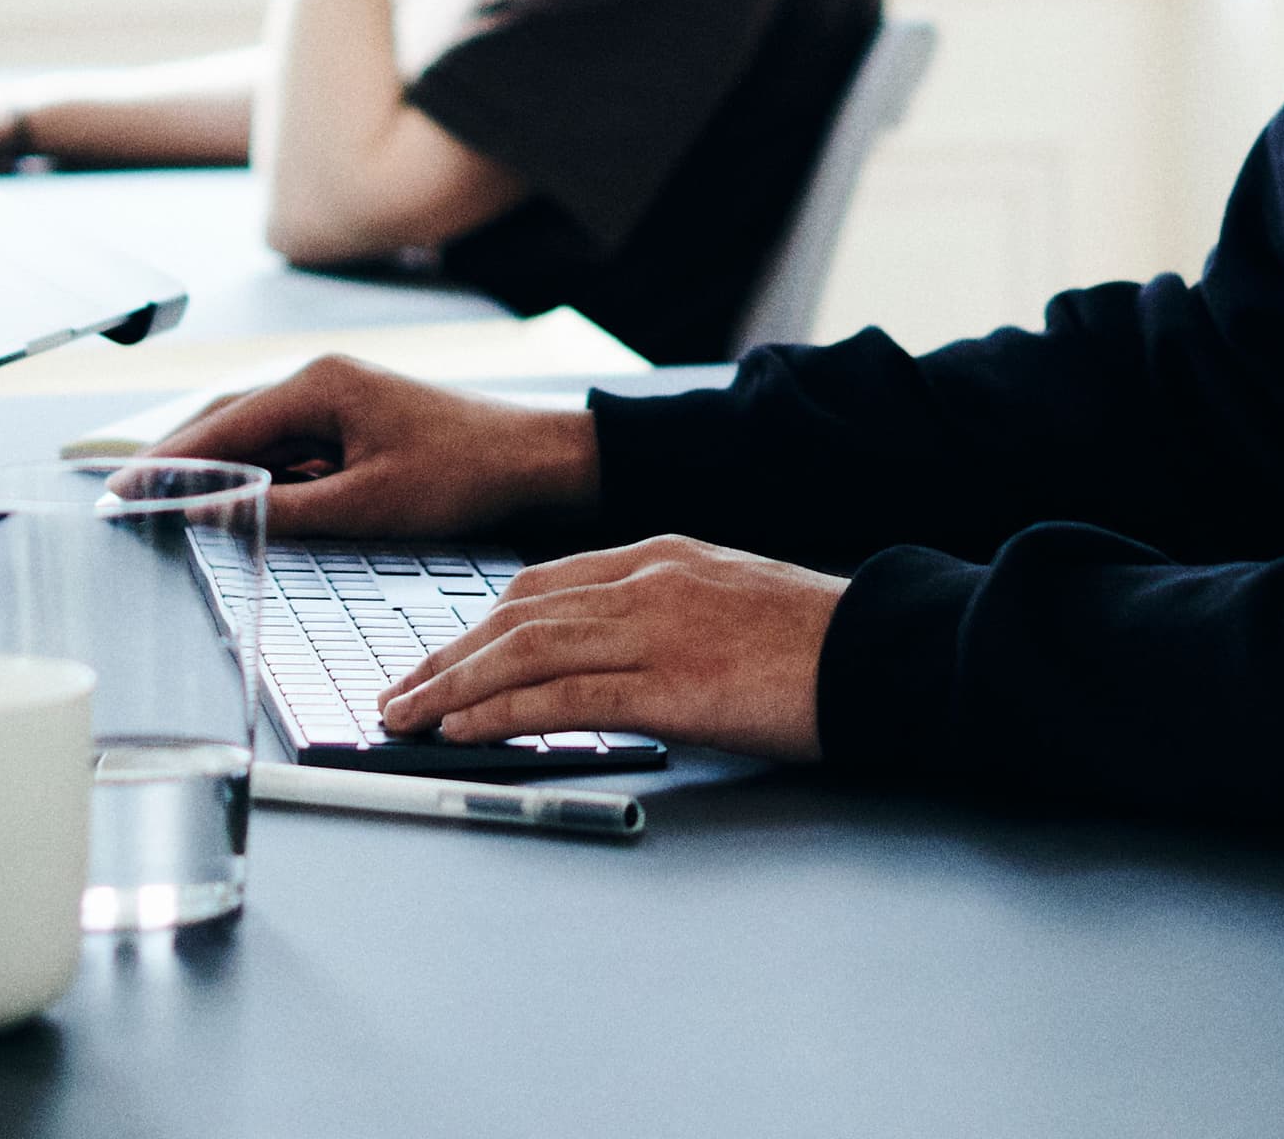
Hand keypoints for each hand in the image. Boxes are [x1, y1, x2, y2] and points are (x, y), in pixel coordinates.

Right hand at [147, 356, 596, 540]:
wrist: (536, 459)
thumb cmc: (464, 473)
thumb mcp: (367, 504)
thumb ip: (282, 508)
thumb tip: (208, 512)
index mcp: (318, 385)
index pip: (220, 428)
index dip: (164, 463)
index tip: (118, 491)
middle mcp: (320, 379)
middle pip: (226, 420)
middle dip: (175, 459)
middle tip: (125, 496)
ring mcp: (337, 398)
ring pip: (255, 433)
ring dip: (214, 467)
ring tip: (165, 503)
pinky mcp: (354, 421)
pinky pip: (288, 445)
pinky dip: (257, 471)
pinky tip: (237, 500)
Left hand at [377, 536, 843, 761]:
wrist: (885, 648)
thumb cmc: (819, 639)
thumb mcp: (732, 599)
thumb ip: (668, 612)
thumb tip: (614, 654)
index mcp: (663, 553)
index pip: (543, 582)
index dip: (480, 623)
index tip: (441, 656)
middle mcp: (649, 580)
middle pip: (518, 614)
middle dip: (446, 657)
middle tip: (397, 692)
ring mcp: (659, 628)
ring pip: (526, 651)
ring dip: (453, 686)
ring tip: (405, 717)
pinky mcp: (673, 684)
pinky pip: (565, 697)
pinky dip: (502, 713)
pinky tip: (463, 730)